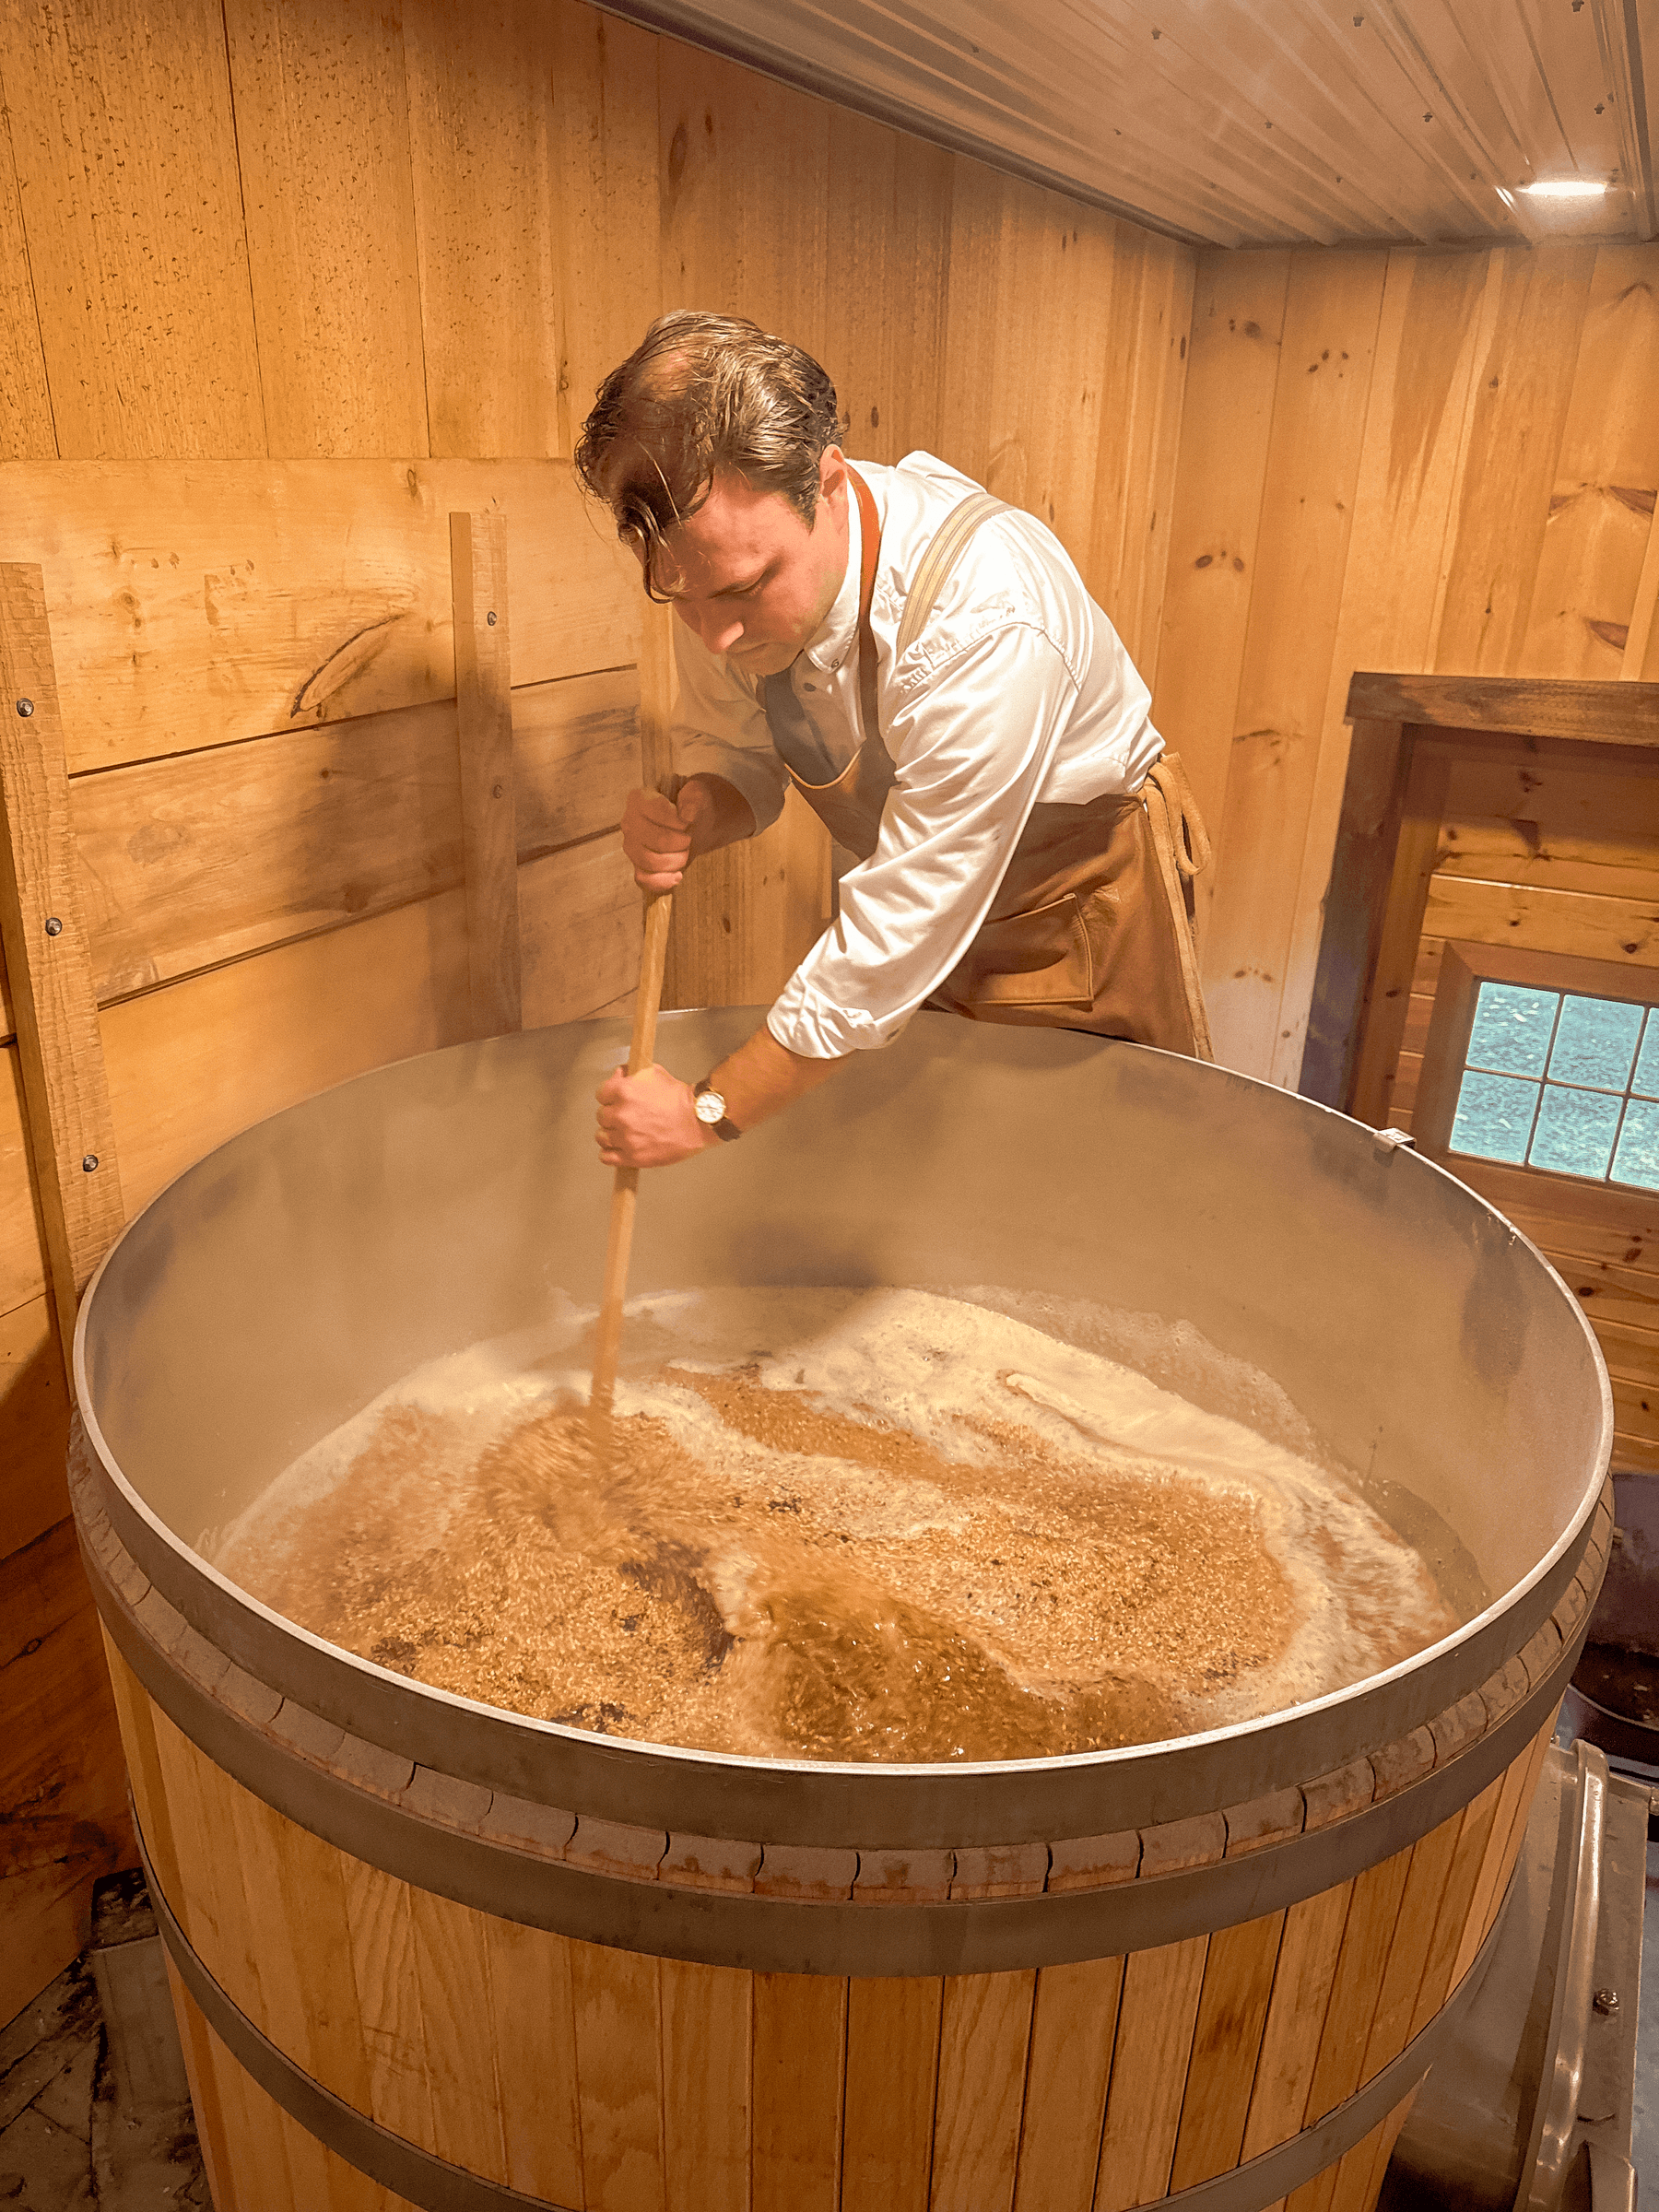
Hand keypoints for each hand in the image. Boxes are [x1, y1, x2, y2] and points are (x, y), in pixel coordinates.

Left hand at [595, 1063, 713, 1167]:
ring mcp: (626, 1137)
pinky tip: (619, 1148)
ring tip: (623, 1133)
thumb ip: (631, 1072)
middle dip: (612, 1115)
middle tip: (626, 1117)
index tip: (616, 1100)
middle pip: (601, 1116)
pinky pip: (606, 1157)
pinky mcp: (633, 1156)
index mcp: (624, 1091)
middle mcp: (621, 1114)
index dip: (609, 1096)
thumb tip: (618, 1074)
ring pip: (601, 1136)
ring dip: (610, 1134)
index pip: (601, 1094)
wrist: (698, 1120)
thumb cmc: (679, 1098)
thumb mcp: (654, 1073)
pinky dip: (610, 1153)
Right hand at [621, 784, 708, 891]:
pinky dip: (664, 881)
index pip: (656, 811)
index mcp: (639, 799)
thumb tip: (687, 815)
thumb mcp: (698, 795)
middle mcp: (629, 822)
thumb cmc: (692, 807)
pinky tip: (678, 875)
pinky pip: (645, 880)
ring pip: (650, 862)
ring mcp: (631, 846)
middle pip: (655, 840)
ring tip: (685, 853)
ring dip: (676, 861)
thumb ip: (693, 799)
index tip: (688, 822)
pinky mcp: (637, 866)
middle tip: (689, 839)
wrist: (694, 826)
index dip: (678, 821)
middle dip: (681, 842)